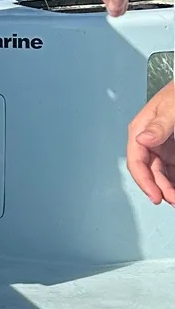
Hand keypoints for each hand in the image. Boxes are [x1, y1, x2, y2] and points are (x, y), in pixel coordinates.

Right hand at [127, 81, 174, 205]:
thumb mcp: (171, 107)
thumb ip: (158, 125)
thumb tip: (142, 140)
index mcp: (141, 130)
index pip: (136, 161)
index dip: (145, 182)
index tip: (155, 196)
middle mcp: (148, 140)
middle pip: (150, 171)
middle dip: (161, 188)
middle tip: (174, 200)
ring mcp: (160, 144)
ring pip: (160, 172)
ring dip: (168, 186)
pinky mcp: (171, 147)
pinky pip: (170, 167)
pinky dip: (173, 178)